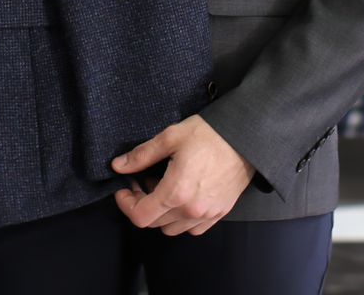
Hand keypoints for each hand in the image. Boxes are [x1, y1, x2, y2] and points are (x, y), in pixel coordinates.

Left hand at [111, 115, 254, 236]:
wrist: (245, 138)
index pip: (140, 216)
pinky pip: (193, 228)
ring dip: (161, 214)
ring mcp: (207, 214)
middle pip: (154, 223)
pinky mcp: (219, 213)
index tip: (124, 190)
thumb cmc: (210, 134)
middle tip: (140, 182)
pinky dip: (182, 219)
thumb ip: (142, 155)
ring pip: (172, 229)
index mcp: (176, 192)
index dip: (126, 205)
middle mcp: (191, 209)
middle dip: (141, 204)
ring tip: (162, 189)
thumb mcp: (170, 137)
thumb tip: (119, 166)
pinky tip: (182, 198)